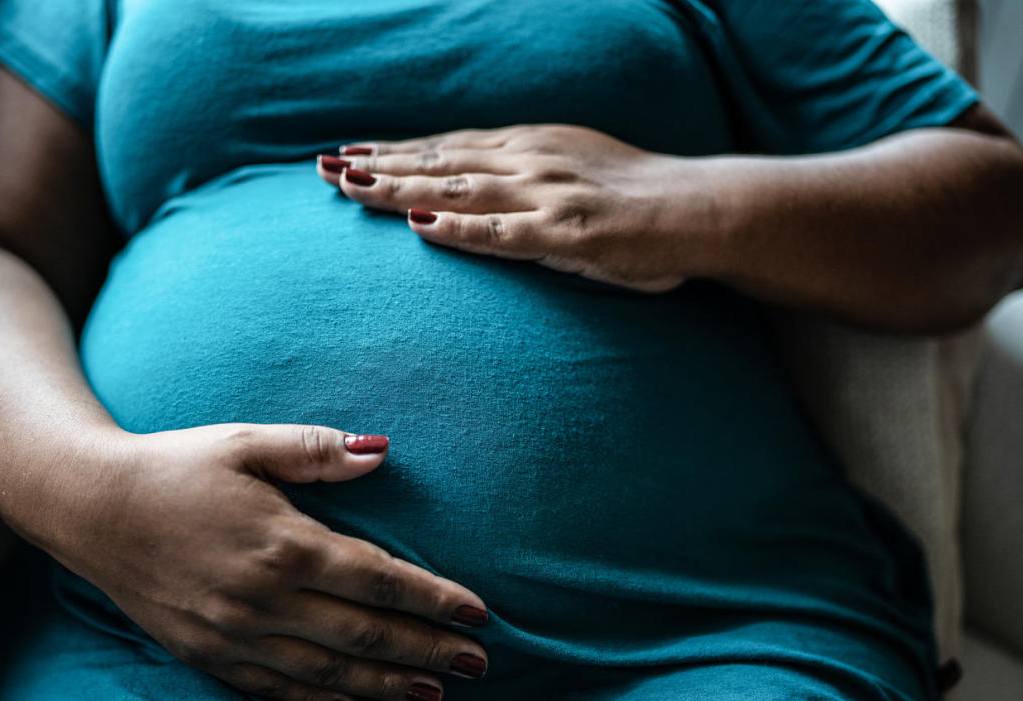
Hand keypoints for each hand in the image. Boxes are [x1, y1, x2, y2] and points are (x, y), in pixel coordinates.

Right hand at [53, 423, 491, 700]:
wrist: (89, 507)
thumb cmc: (177, 467)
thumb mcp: (247, 442)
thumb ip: (318, 450)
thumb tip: (383, 451)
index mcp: (281, 542)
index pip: (378, 580)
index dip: (434, 599)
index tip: (479, 614)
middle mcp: (262, 597)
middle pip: (364, 634)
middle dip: (428, 651)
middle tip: (479, 664)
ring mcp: (233, 634)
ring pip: (329, 671)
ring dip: (388, 684)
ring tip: (436, 692)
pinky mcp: (208, 655)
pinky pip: (278, 687)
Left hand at [316, 123, 706, 292]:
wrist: (701, 210)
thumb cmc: (639, 199)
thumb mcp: (574, 170)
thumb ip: (527, 178)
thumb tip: (482, 193)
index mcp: (529, 146)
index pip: (446, 147)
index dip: (393, 151)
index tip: (349, 154)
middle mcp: (529, 160)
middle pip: (436, 161)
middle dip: (376, 165)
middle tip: (322, 169)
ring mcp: (545, 193)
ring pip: (456, 188)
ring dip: (399, 188)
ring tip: (349, 189)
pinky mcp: (565, 233)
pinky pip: (500, 232)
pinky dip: (457, 228)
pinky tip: (419, 226)